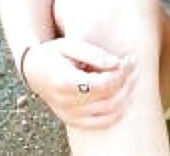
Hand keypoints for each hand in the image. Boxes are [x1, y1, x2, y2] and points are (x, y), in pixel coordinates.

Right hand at [23, 37, 137, 129]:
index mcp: (65, 82)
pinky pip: (99, 123)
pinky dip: (115, 114)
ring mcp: (69, 114)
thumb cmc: (53, 53)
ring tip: (132, 80)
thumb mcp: (70, 45)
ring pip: (107, 112)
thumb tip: (117, 63)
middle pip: (108, 99)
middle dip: (126, 83)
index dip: (120, 73)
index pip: (103, 84)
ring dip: (125, 97)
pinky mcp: (71, 120)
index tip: (129, 59)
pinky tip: (123, 100)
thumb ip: (93, 53)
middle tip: (135, 67)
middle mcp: (67, 102)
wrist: (33, 69)